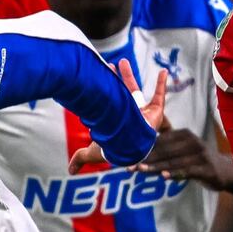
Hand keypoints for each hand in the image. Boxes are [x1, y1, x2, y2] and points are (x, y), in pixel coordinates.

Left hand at [68, 59, 167, 174]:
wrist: (129, 146)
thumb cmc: (111, 149)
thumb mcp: (91, 152)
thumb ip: (80, 158)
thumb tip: (69, 171)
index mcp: (117, 122)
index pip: (110, 104)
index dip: (105, 92)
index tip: (98, 78)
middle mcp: (129, 115)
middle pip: (122, 93)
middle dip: (117, 79)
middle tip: (110, 65)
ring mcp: (143, 113)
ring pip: (136, 90)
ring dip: (130, 76)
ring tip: (123, 60)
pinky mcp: (156, 113)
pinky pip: (161, 96)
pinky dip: (163, 83)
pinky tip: (163, 71)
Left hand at [133, 128, 232, 191]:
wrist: (225, 171)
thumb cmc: (199, 161)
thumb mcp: (184, 150)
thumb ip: (167, 150)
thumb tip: (142, 154)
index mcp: (184, 134)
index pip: (160, 141)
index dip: (145, 150)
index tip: (129, 157)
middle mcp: (192, 141)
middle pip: (165, 151)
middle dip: (146, 159)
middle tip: (130, 166)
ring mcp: (200, 155)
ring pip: (173, 161)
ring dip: (155, 167)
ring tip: (140, 170)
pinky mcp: (206, 168)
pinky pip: (187, 171)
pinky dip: (174, 173)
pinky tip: (163, 176)